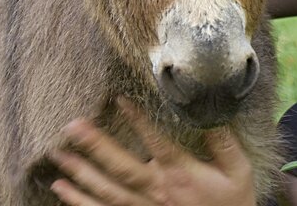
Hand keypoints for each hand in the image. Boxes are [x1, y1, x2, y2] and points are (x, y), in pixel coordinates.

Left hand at [48, 99, 256, 205]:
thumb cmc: (232, 201)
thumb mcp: (238, 170)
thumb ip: (223, 142)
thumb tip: (210, 111)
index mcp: (182, 175)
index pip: (158, 144)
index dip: (139, 122)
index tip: (120, 99)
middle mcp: (158, 192)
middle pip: (122, 168)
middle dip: (95, 146)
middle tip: (71, 126)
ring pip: (107, 193)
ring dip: (81, 173)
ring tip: (58, 155)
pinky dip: (80, 203)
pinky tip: (61, 189)